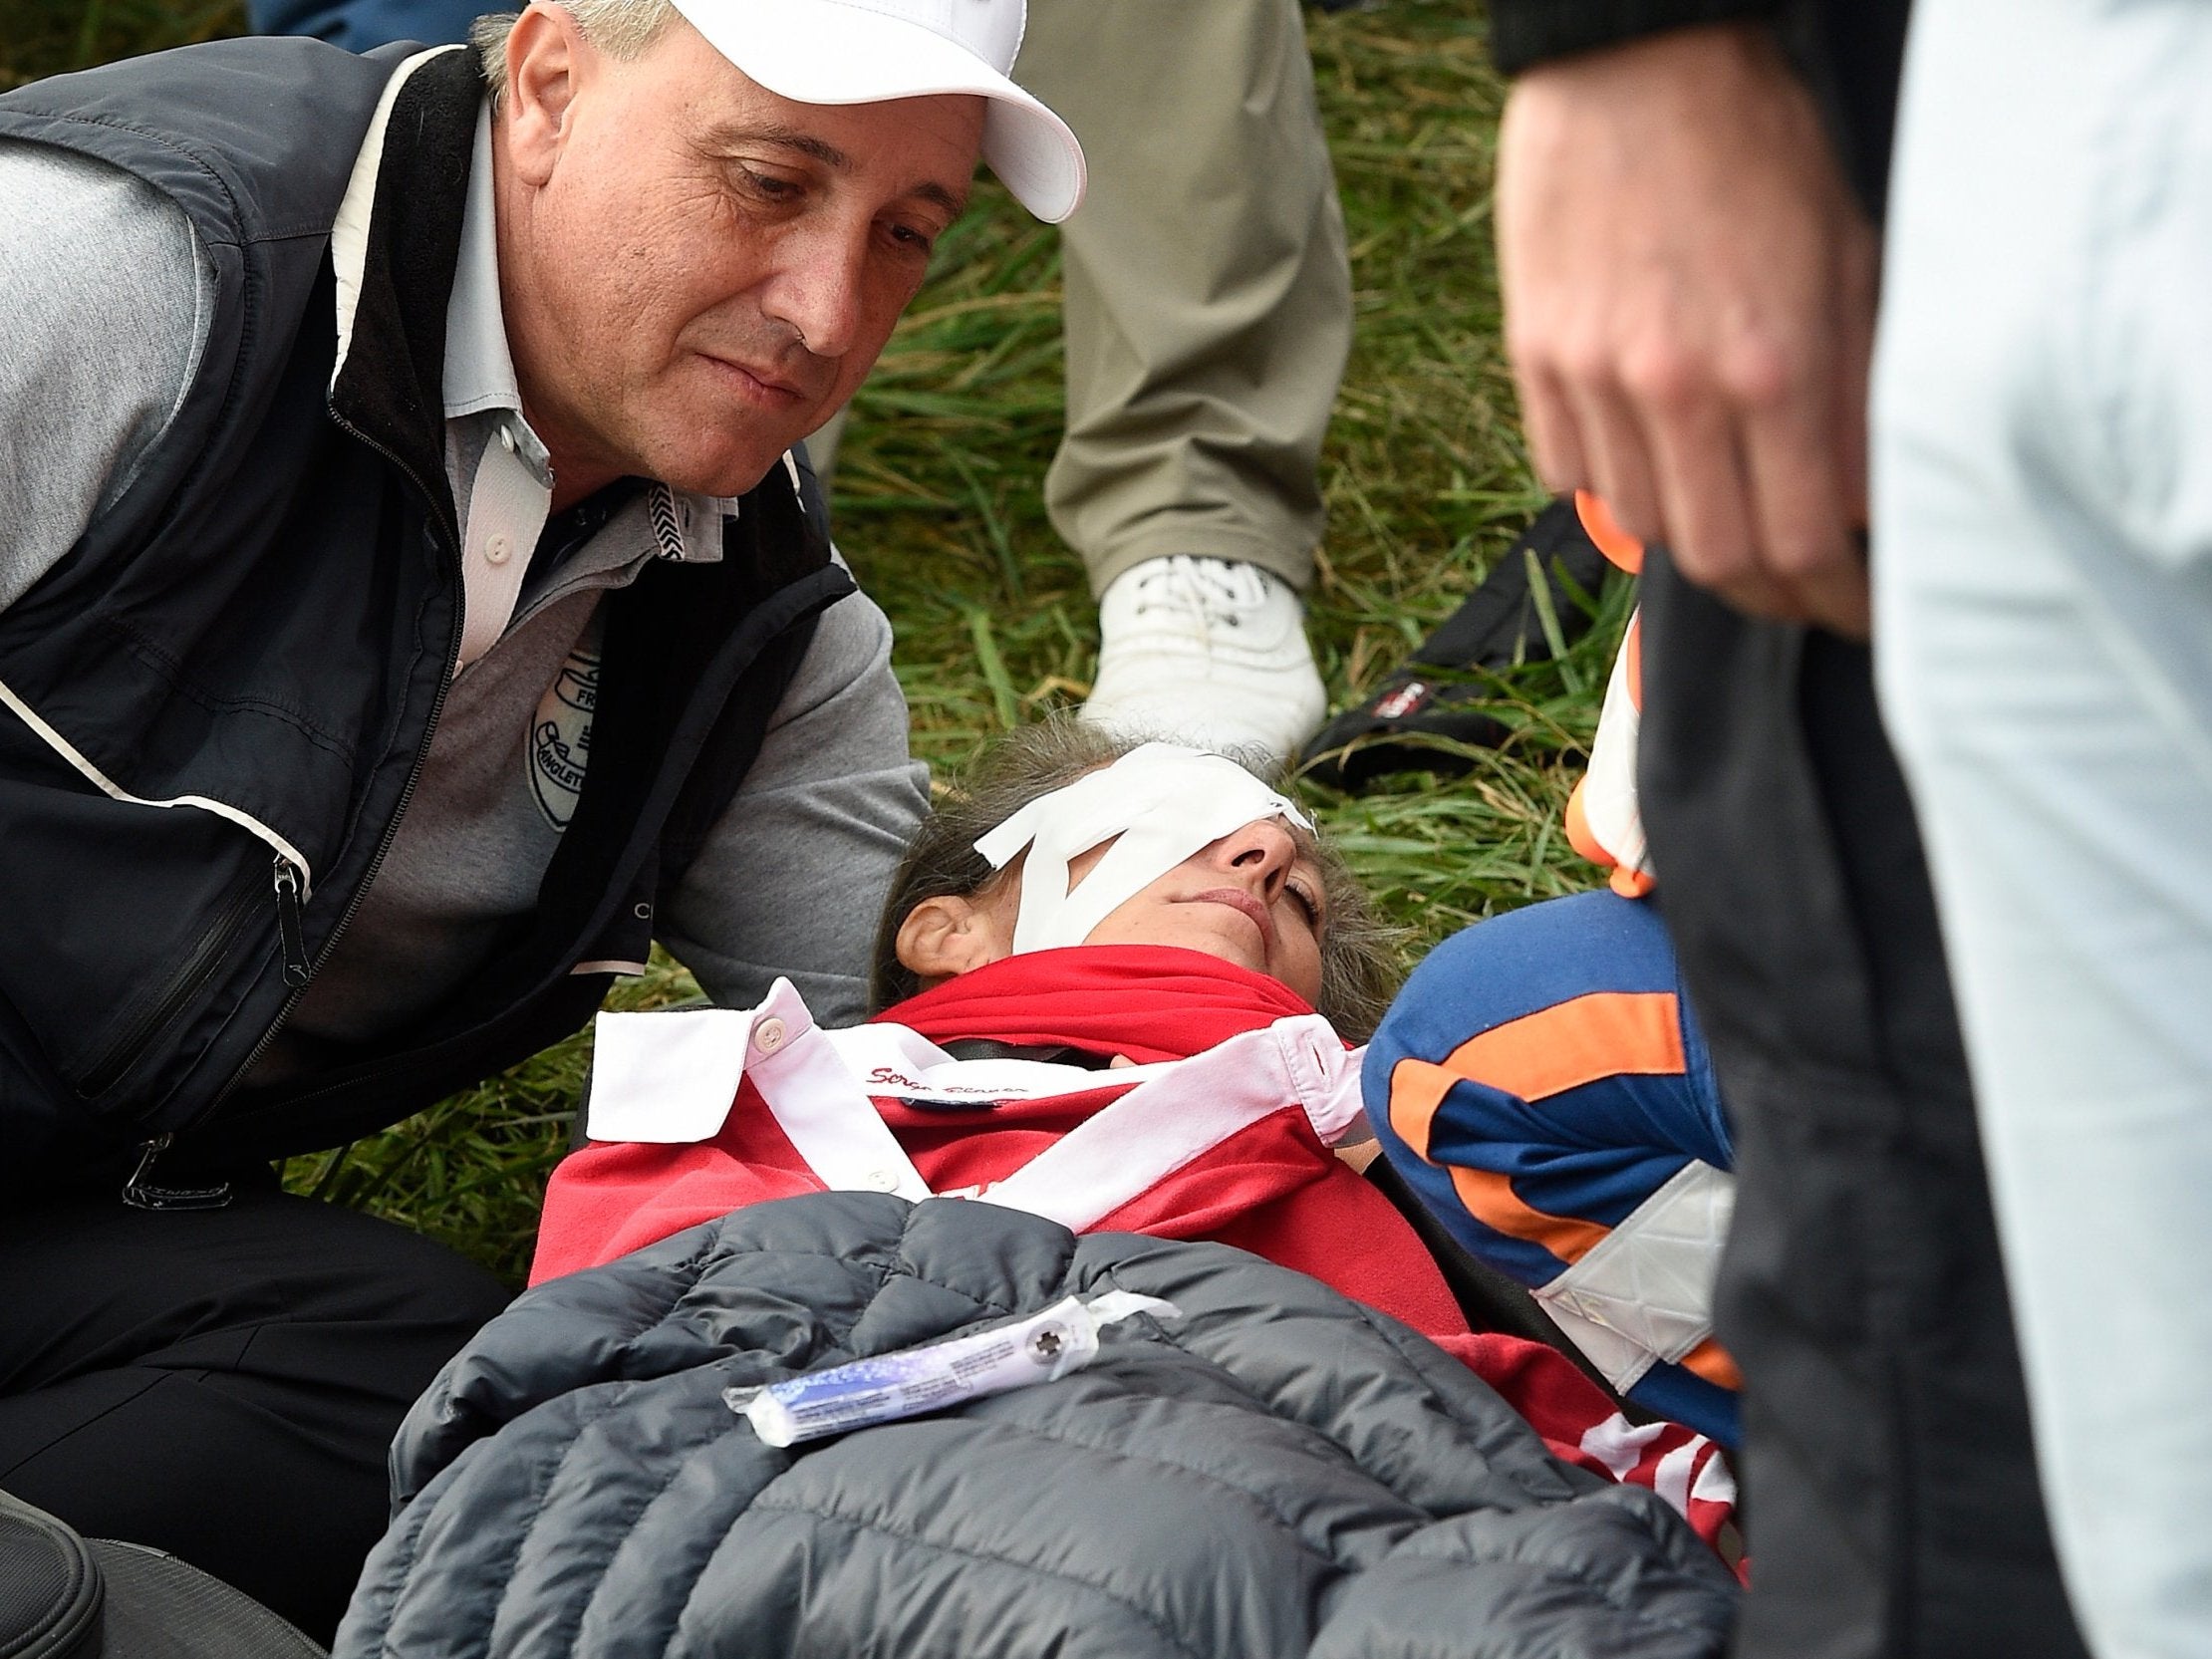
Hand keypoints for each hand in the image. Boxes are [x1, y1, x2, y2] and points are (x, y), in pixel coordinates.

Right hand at [1496, 24, 1878, 636]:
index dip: (1834, 598)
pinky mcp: (1535, 359)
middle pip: (1717, 559)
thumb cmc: (1757, 147)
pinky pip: (1571, 472)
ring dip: (1693, 532)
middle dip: (1769, 593)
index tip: (1855, 610)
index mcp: (1769, 364)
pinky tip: (1652, 448)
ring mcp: (1592, 378)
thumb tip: (1855, 503)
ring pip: (1641, 525)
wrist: (1636, 64)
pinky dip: (1618, 481)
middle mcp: (1674, 389)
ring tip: (1729, 506)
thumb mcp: (1846, 258)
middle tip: (1802, 589)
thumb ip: (1854, 390)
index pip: (1800, 543)